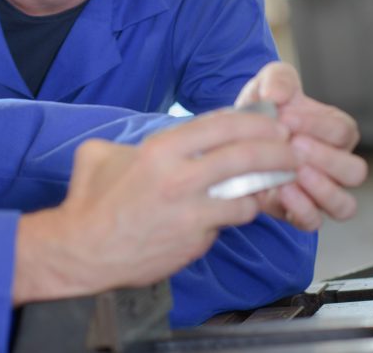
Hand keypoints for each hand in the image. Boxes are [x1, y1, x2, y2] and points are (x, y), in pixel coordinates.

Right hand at [12, 108, 296, 303]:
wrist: (83, 251)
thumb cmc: (91, 203)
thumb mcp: (101, 154)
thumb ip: (132, 142)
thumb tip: (151, 140)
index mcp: (159, 151)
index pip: (221, 125)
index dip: (252, 121)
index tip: (269, 123)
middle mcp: (179, 179)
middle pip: (245, 156)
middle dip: (277, 151)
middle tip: (290, 151)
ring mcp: (190, 213)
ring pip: (247, 194)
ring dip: (266, 187)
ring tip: (276, 181)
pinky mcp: (195, 241)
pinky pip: (228, 223)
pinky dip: (237, 215)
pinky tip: (242, 209)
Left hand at [236, 61, 366, 230]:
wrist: (238, 135)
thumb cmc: (264, 109)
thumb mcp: (269, 82)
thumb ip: (278, 79)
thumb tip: (279, 94)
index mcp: (336, 131)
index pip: (344, 131)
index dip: (318, 126)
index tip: (286, 117)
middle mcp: (335, 165)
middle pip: (354, 172)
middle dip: (325, 159)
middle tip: (294, 146)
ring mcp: (320, 192)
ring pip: (343, 205)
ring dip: (321, 190)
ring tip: (293, 173)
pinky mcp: (298, 211)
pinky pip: (313, 221)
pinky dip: (300, 209)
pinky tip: (279, 190)